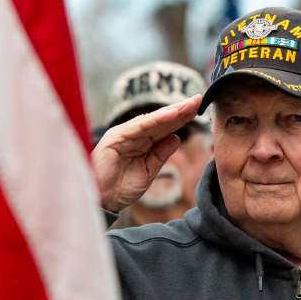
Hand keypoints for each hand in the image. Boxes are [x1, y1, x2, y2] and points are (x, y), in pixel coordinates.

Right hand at [91, 94, 202, 212]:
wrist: (100, 201)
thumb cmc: (120, 188)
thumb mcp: (148, 172)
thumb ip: (160, 154)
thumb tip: (176, 137)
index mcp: (141, 143)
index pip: (164, 128)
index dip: (182, 119)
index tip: (199, 110)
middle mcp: (133, 135)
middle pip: (160, 120)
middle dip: (180, 110)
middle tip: (199, 98)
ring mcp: (124, 134)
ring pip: (152, 120)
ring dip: (171, 112)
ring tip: (189, 105)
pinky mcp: (116, 138)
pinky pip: (139, 127)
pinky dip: (156, 120)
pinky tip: (171, 114)